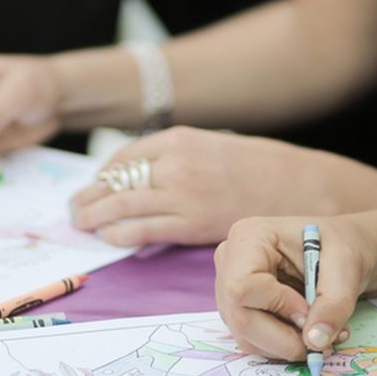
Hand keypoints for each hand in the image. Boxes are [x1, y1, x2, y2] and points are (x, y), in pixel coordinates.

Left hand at [70, 126, 340, 246]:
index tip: (95, 183)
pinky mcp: (193, 224)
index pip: (124, 156)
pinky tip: (110, 237)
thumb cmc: (262, 167)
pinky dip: (120, 234)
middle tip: (75, 208)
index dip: (103, 173)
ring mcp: (183, 195)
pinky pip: (143, 230)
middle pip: (116, 181)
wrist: (301, 187)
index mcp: (180, 138)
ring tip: (81, 224)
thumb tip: (148, 174)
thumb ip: (180, 157)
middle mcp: (175, 163)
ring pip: (123, 206)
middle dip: (90, 196)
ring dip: (96, 217)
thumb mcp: (215, 146)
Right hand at [214, 213, 376, 360]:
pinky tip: (305, 332)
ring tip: (320, 335)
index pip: (243, 285)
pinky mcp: (238, 308)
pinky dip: (282, 346)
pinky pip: (252, 339)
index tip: (310, 310)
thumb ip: (333, 303)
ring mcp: (229, 286)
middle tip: (321, 340)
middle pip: (240, 316)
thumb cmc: (340, 246)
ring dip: (286, 345)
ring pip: (245, 334)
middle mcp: (230, 260)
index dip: (278, 307)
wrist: (339, 250)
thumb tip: (314, 341)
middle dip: (284, 338)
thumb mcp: (346, 266)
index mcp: (250, 236)